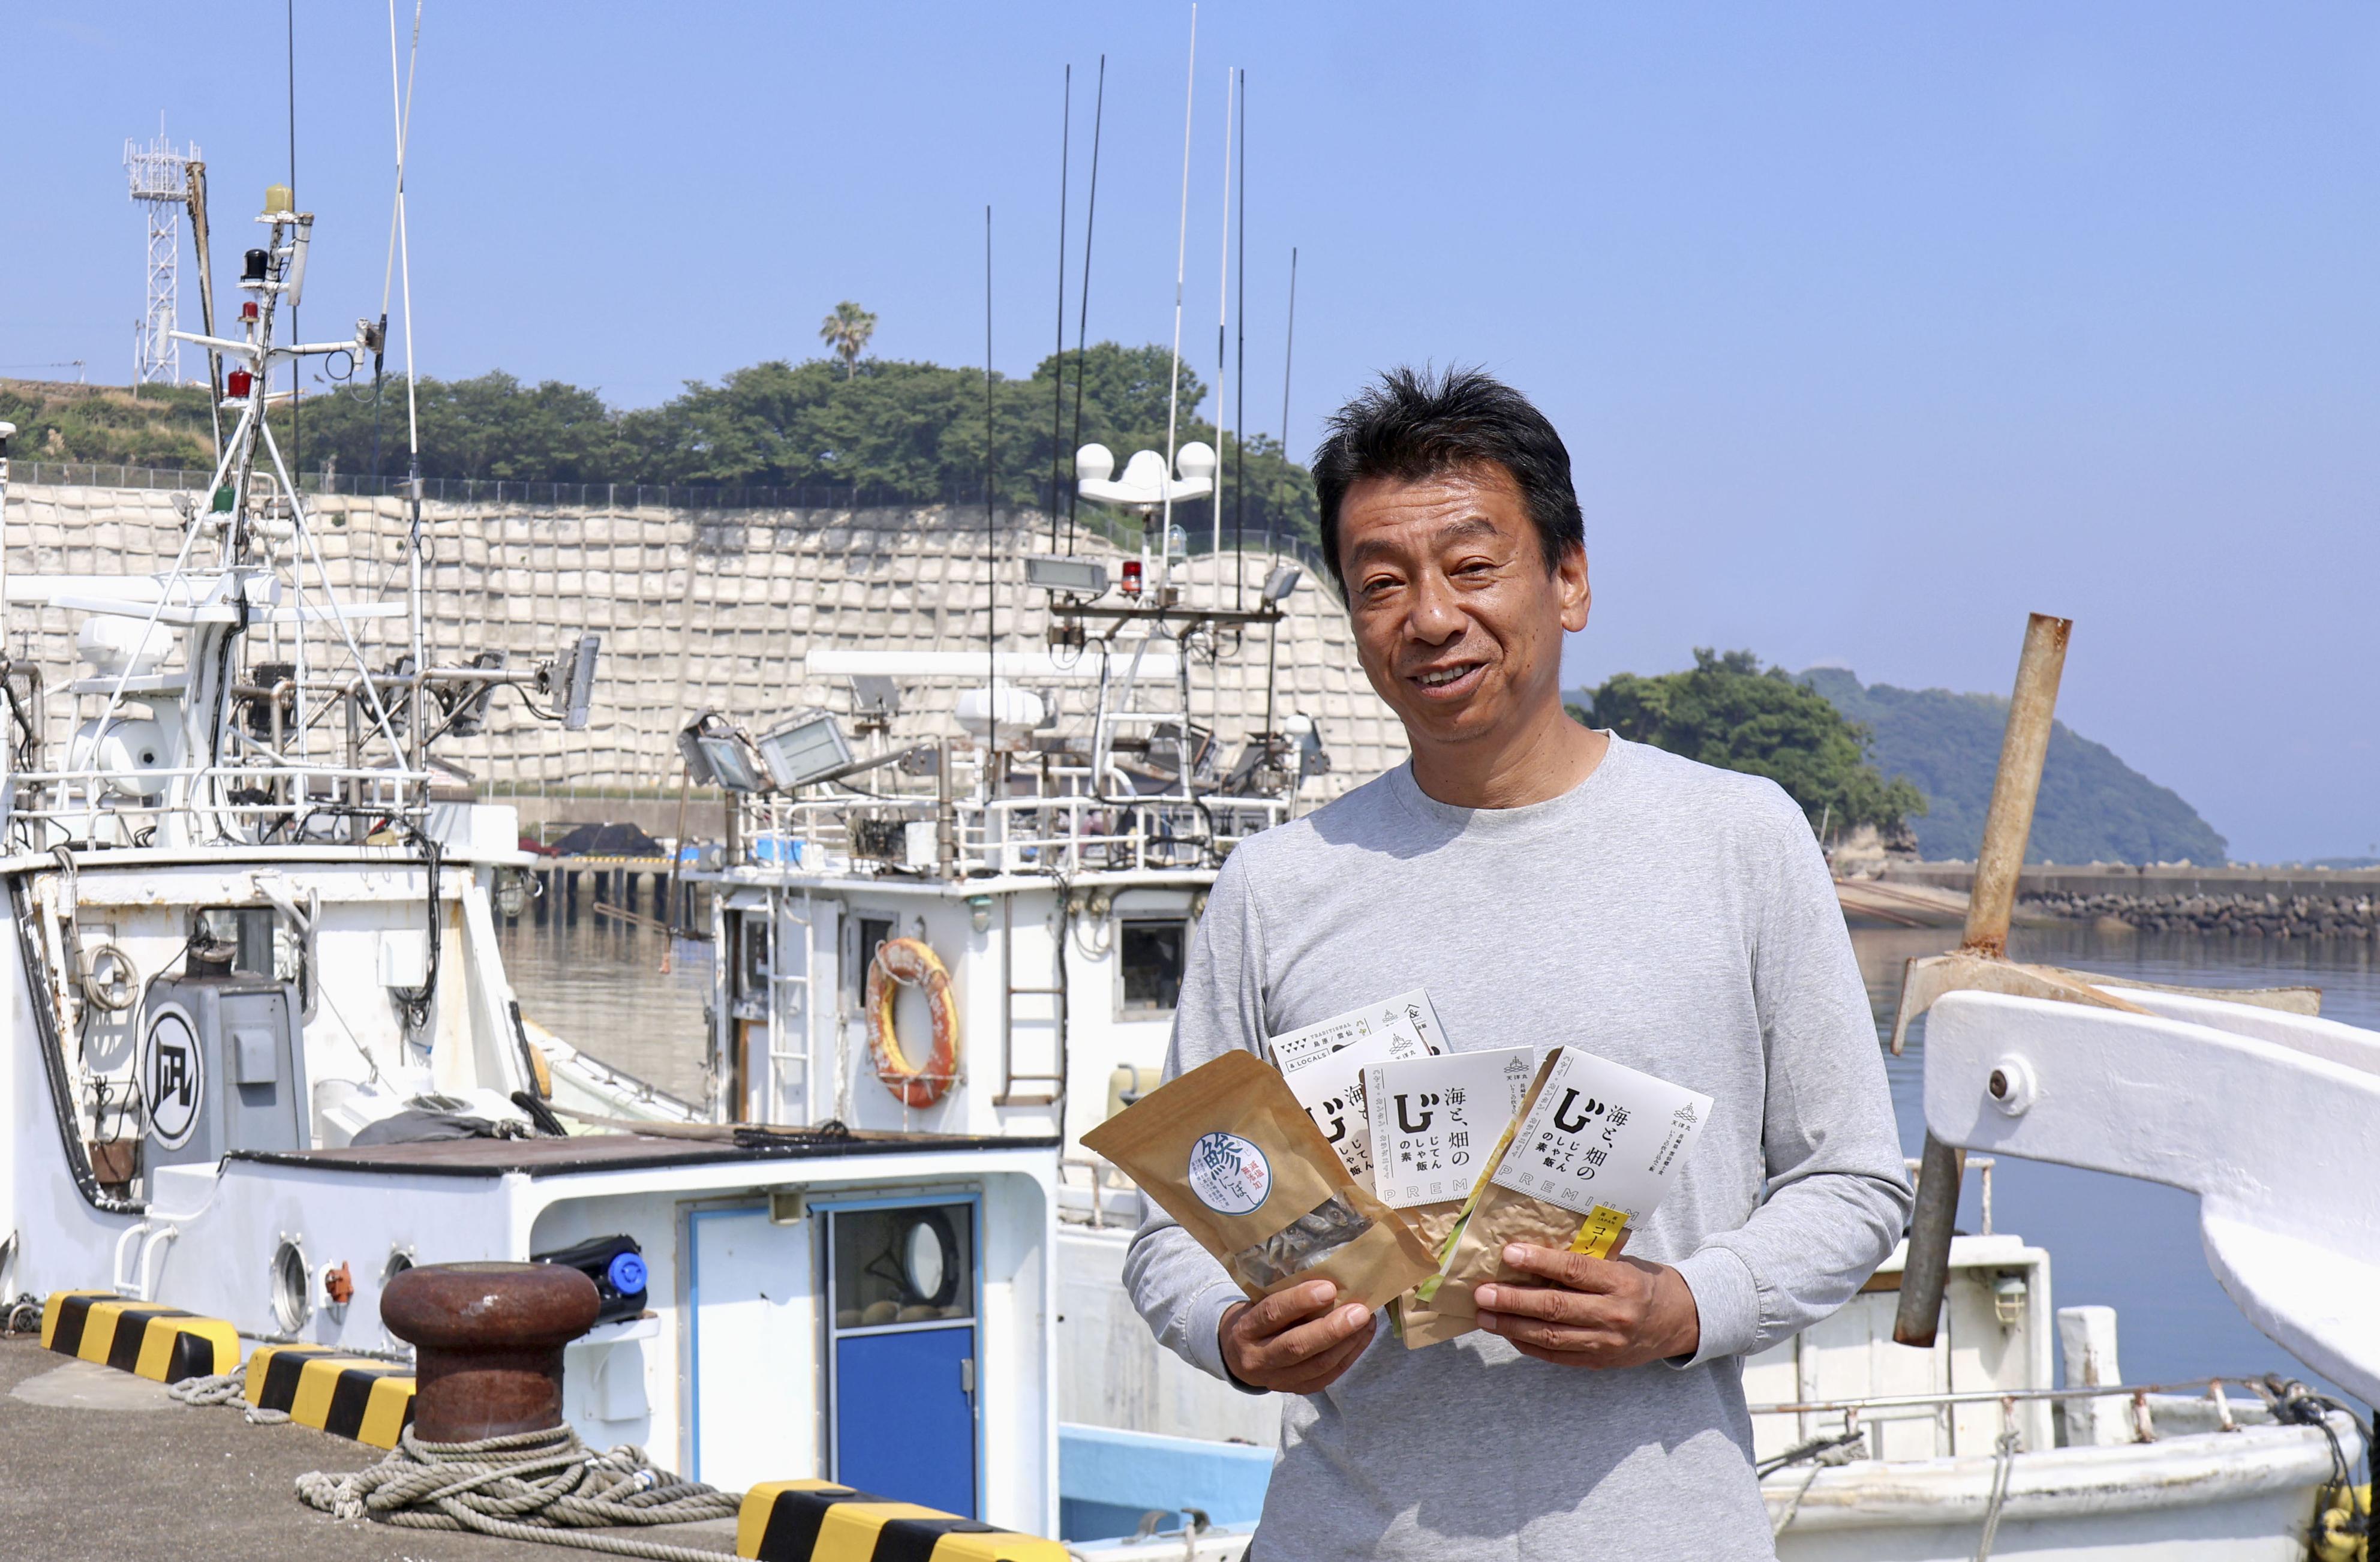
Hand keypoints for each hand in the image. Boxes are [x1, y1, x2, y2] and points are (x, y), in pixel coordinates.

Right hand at [1218, 1280, 1376, 1392]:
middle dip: (1331, 1329)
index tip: (1328, 1288)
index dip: (1299, 1301)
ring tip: (1367, 1321)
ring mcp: (1276, 1380)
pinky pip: (1327, 1377)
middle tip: (1359, 1311)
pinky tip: (1362, 1337)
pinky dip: (1349, 1356)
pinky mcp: (1296, 1391)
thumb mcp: (1258, 1302)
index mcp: (1245, 1329)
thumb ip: (1284, 1295)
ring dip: (1347, 1343)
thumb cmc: (1255, 1318)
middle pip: (1296, 1347)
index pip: (1271, 1314)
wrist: (1237, 1355)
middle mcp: (1257, 1358)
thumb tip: (1330, 1280)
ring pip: (1317, 1366)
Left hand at [1473, 1242, 1699, 1368]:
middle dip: (1514, 1300)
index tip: (1509, 1253)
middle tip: (1483, 1292)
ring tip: (1485, 1316)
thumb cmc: (1642, 1283)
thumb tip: (1531, 1253)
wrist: (1679, 1321)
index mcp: (1621, 1281)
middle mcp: (1614, 1315)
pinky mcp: (1599, 1363)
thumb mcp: (1621, 1262)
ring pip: (1551, 1337)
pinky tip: (1507, 1333)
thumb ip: (1584, 1261)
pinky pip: (1556, 1357)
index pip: (1575, 1270)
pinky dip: (1528, 1345)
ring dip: (1512, 1327)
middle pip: (1556, 1307)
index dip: (1540, 1261)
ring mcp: (1606, 1343)